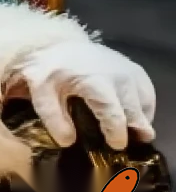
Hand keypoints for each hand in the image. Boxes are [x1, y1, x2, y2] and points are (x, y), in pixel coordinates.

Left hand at [7, 40, 155, 149]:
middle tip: (116, 141)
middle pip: (136, 114)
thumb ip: (53, 118)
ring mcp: (130, 72)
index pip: (115, 115)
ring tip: (121, 129)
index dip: (117, 135)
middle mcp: (119, 77)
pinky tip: (128, 114)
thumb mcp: (41, 94)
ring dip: (138, 121)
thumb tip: (68, 141)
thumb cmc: (49, 71)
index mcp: (96, 82)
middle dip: (131, 132)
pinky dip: (142, 108)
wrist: (57, 46)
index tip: (114, 145)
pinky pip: (148, 96)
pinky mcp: (135, 70)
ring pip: (145, 107)